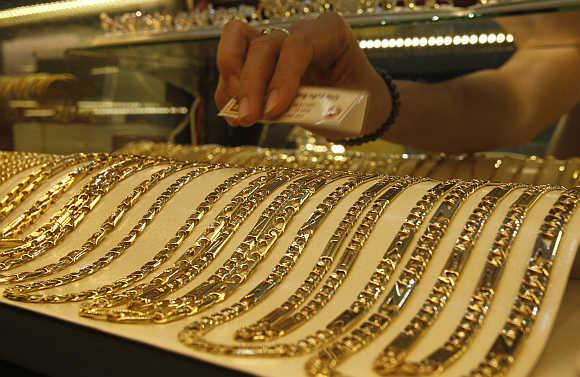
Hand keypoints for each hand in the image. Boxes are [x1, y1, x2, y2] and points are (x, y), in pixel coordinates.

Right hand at [214, 12, 391, 137]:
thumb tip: (275, 113)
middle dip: (250, 84)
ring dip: (231, 81)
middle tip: (249, 119)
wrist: (360, 104)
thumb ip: (317, 108)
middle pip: (262, 45)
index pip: (297, 45)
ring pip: (236, 39)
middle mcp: (299, 30)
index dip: (281, 78)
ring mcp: (276, 40)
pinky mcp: (260, 59)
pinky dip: (228, 92)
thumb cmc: (361, 103)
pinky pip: (232, 65)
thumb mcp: (350, 107)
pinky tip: (234, 117)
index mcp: (330, 32)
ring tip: (238, 116)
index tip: (273, 112)